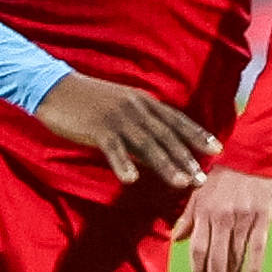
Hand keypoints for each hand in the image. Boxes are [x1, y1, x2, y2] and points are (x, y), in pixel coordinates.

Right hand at [34, 73, 216, 188]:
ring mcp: (116, 117)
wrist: (55, 88)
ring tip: (181, 183)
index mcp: (142, 101)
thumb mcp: (121, 107)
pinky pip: (112, 148)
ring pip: (146, 143)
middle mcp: (135, 108)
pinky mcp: (96, 127)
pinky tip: (131, 180)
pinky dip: (122, 163)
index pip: (176, 119)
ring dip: (165, 164)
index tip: (216, 149)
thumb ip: (140, 125)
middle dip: (186, 157)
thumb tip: (158, 149)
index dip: (196, 134)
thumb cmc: (88, 100)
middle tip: (201, 178)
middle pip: (166, 135)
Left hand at [170, 167, 271, 271]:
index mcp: (205, 213)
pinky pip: (258, 246)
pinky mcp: (262, 218)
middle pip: (216, 260)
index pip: (198, 249)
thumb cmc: (222, 173)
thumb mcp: (198, 191)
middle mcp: (223, 219)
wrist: (252, 153)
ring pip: (236, 257)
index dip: (197, 270)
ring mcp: (243, 220)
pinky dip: (254, 264)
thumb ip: (188, 216)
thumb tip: (176, 238)